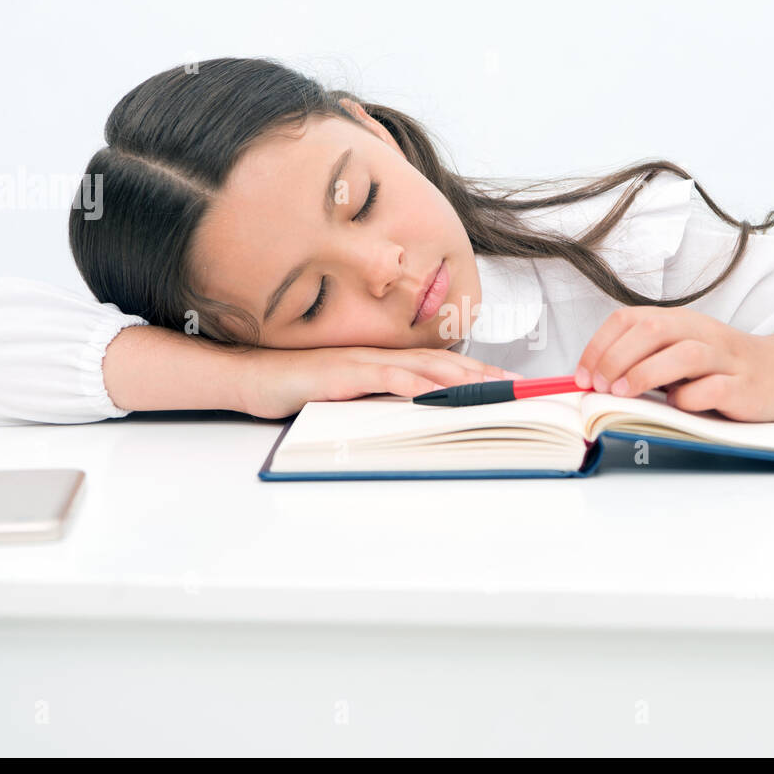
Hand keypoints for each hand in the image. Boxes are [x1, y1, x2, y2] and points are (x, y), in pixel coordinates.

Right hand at [238, 345, 522, 418]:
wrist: (256, 380)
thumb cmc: (300, 389)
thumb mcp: (351, 399)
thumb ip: (382, 402)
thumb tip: (419, 416)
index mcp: (386, 362)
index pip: (441, 367)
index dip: (477, 375)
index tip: (510, 386)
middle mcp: (381, 357)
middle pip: (443, 365)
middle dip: (483, 376)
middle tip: (517, 388)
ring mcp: (364, 362)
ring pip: (422, 368)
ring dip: (460, 379)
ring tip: (491, 389)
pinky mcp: (344, 373)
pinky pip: (384, 378)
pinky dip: (411, 385)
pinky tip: (433, 393)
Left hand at [572, 306, 773, 420]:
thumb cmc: (722, 369)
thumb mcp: (680, 355)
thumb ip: (645, 360)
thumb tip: (594, 380)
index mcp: (679, 321)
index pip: (630, 318)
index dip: (600, 345)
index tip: (583, 375)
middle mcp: (701, 333)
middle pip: (653, 329)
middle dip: (617, 358)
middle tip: (600, 386)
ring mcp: (725, 359)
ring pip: (684, 353)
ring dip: (645, 373)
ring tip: (623, 393)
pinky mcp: (745, 386)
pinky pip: (714, 389)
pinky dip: (690, 398)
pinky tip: (678, 406)